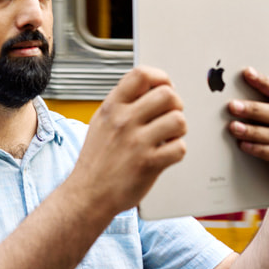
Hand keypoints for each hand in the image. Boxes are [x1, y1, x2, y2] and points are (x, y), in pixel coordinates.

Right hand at [72, 66, 187, 215]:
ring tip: (167, 137)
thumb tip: (150, 87)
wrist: (88, 193)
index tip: (164, 87)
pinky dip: (176, 152)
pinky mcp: (149, 164)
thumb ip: (123, 103)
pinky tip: (164, 154)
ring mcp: (137, 142)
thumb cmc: (97, 159)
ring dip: (178, 129)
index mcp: (112, 107)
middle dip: (175, 105)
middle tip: (169, 116)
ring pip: (179, 120)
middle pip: (168, 95)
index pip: (141, 74)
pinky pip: (179, 148)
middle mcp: (124, 121)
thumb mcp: (101, 122)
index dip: (160, 77)